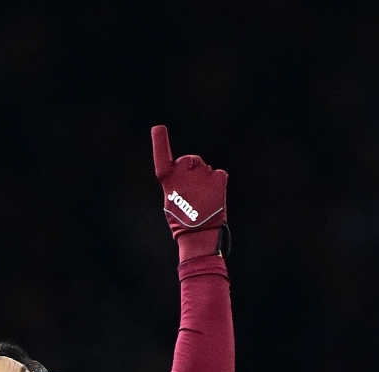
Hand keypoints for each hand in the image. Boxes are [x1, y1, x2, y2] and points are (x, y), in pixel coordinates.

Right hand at [151, 126, 227, 255]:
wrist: (199, 236)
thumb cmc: (183, 222)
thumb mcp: (172, 201)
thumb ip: (177, 184)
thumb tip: (189, 175)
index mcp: (169, 180)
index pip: (162, 156)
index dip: (160, 141)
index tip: (158, 128)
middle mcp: (184, 173)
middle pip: (191, 160)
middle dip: (193, 168)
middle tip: (195, 189)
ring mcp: (202, 175)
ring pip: (206, 169)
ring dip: (206, 181)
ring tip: (204, 200)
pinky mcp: (218, 179)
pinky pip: (220, 175)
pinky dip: (219, 184)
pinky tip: (214, 198)